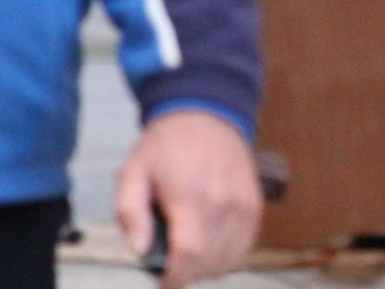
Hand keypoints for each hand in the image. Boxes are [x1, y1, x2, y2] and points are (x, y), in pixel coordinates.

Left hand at [115, 111, 261, 288]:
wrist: (207, 113)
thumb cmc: (166, 145)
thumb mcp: (132, 172)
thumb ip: (129, 213)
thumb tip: (140, 249)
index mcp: (190, 198)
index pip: (190, 255)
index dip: (174, 279)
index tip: (163, 283)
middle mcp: (224, 204)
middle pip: (210, 263)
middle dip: (188, 274)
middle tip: (170, 267)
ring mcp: (244, 205)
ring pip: (231, 259)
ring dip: (208, 269)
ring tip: (190, 257)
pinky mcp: (255, 205)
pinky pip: (246, 246)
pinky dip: (228, 257)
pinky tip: (211, 248)